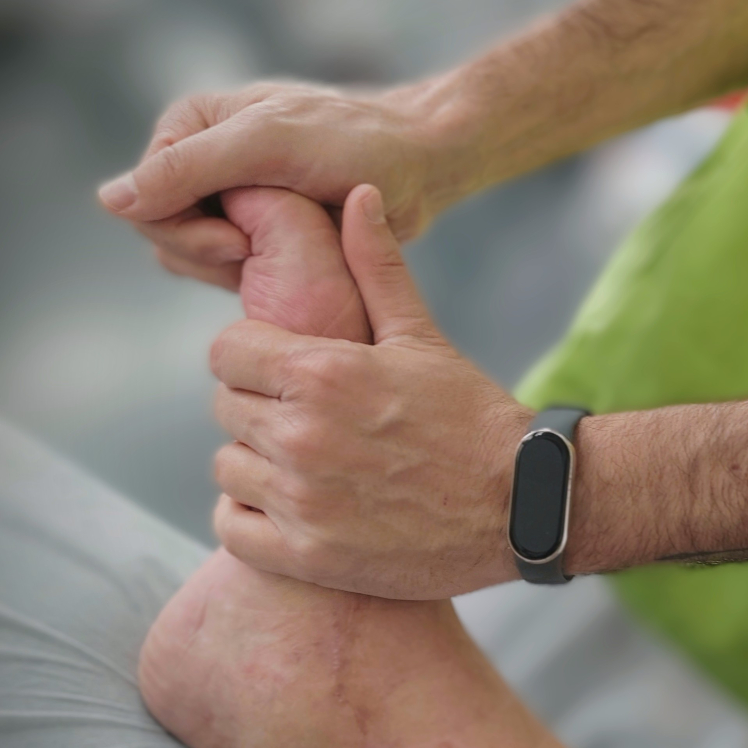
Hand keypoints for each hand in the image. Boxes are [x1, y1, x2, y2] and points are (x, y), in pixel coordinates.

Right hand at [98, 79, 471, 288]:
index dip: (184, 230)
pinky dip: (255, 278)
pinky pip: (231, 271)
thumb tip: (111, 202)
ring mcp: (231, 199)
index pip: (145, 198)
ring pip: (194, 258)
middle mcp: (203, 159)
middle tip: (262, 252)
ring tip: (288, 253)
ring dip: (234, 268)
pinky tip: (294, 270)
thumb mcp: (267, 146)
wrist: (423, 164)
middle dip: (210, 250)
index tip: (241, 242)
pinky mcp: (261, 233)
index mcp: (192, 125)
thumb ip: (188, 169)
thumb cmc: (356, 144)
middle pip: (164, 232)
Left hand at [210, 184, 528, 599]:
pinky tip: (294, 505)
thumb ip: (378, 267)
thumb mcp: (423, 338)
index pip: (226, 353)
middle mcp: (301, 435)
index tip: (281, 370)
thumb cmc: (474, 417)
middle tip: (305, 418)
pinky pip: (232, 528)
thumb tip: (359, 192)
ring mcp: (302, 501)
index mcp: (323, 372)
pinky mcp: (308, 555)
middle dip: (260, 407)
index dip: (251, 356)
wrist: (521, 505)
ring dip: (256, 463)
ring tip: (306, 463)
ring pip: (226, 468)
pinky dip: (252, 517)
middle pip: (226, 409)